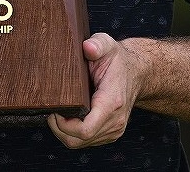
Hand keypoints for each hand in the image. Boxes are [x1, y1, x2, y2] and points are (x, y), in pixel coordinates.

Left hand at [48, 32, 141, 148]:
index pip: (85, 129)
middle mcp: (114, 121)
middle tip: (52, 111)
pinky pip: (88, 142)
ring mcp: (114, 129)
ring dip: (66, 133)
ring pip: (82, 144)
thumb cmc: (118, 59)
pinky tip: (69, 117)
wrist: (137, 72)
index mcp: (111, 102)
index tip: (55, 110)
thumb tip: (87, 47)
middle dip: (60, 129)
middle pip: (79, 140)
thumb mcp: (107, 44)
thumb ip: (97, 44)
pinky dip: (74, 133)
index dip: (64, 125)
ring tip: (58, 113)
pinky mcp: (111, 132)